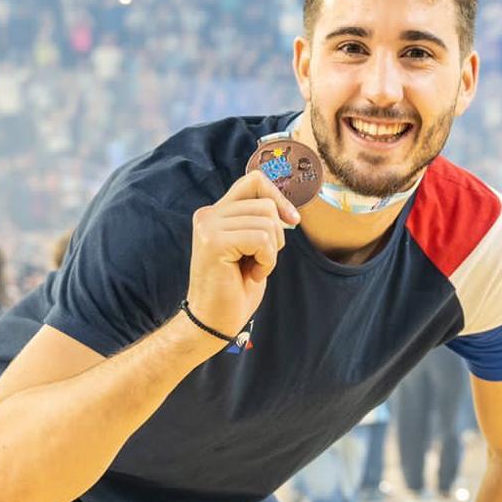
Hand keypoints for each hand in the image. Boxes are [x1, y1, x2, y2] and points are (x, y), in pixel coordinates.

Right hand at [185, 168, 299, 336]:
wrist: (213, 322)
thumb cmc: (236, 288)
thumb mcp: (252, 247)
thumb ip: (259, 221)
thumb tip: (289, 209)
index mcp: (215, 212)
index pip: (254, 180)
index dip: (278, 196)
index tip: (293, 221)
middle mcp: (208, 214)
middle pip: (266, 204)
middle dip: (276, 236)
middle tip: (259, 261)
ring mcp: (208, 226)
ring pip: (267, 222)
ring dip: (270, 252)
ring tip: (252, 269)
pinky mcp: (214, 242)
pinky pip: (262, 239)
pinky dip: (266, 261)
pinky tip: (250, 275)